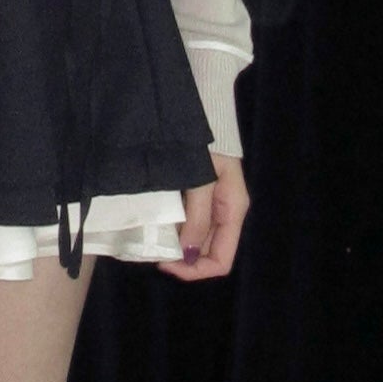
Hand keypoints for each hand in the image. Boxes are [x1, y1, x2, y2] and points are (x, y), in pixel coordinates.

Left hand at [159, 151, 248, 280]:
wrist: (205, 111)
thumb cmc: (207, 143)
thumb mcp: (202, 180)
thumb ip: (196, 216)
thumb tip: (185, 254)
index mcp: (232, 212)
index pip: (221, 260)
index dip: (195, 270)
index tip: (166, 263)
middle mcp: (224, 214)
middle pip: (206, 253)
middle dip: (181, 258)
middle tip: (152, 251)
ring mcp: (211, 205)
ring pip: (194, 239)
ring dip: (174, 244)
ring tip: (150, 238)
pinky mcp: (198, 196)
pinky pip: (187, 222)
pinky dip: (172, 228)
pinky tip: (155, 222)